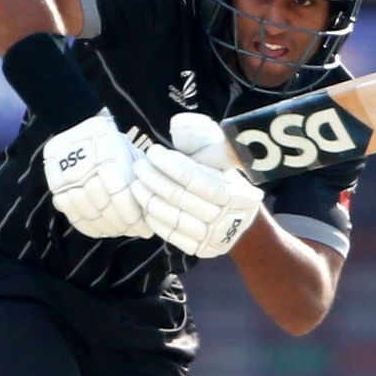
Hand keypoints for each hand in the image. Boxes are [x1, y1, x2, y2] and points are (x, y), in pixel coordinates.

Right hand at [43, 110, 149, 238]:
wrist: (76, 127)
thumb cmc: (111, 143)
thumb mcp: (129, 151)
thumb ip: (139, 176)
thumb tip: (149, 211)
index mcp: (107, 153)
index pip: (120, 194)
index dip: (134, 216)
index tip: (145, 229)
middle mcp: (85, 165)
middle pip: (104, 206)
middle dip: (122, 225)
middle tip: (134, 231)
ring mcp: (67, 176)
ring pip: (88, 213)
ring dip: (107, 227)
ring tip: (120, 231)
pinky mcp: (56, 186)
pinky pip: (72, 214)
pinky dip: (87, 227)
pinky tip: (101, 230)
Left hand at [132, 116, 263, 257]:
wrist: (240, 219)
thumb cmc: (224, 180)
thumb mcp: (221, 158)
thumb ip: (201, 142)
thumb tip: (176, 125)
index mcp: (234, 191)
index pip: (196, 179)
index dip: (171, 165)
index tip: (153, 152)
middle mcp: (226, 216)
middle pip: (180, 198)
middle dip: (154, 179)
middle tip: (138, 166)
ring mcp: (213, 236)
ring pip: (174, 218)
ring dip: (149, 200)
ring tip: (135, 184)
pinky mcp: (200, 249)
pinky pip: (172, 236)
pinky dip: (155, 220)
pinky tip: (144, 206)